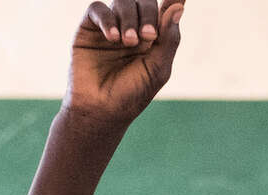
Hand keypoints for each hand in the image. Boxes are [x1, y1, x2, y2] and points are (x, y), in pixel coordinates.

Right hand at [65, 0, 183, 126]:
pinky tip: (113, 37)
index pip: (164, 9)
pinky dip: (107, 19)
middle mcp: (132, 27)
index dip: (172, 0)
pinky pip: (97, 8)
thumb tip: (178, 6)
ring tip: (128, 42)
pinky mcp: (89, 28)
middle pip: (144, 1)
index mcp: (152, 37)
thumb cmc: (131, 95)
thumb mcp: (158, 69)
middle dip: (148, 15)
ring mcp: (111, 26)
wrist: (100, 111)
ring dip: (129, 18)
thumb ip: (170, 38)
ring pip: (122, 1)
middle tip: (148, 36)